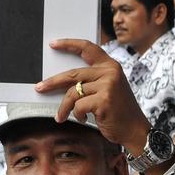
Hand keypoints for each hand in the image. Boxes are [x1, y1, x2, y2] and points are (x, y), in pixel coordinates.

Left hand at [34, 39, 150, 154]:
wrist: (135, 130)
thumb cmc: (118, 111)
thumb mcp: (108, 89)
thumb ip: (91, 80)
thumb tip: (61, 81)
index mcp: (111, 66)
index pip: (88, 48)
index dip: (69, 44)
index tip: (53, 44)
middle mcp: (110, 72)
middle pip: (72, 74)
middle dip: (52, 82)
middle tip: (39, 88)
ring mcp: (108, 85)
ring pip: (73, 93)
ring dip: (64, 107)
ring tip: (62, 116)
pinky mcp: (104, 100)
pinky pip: (78, 106)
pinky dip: (76, 115)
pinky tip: (83, 119)